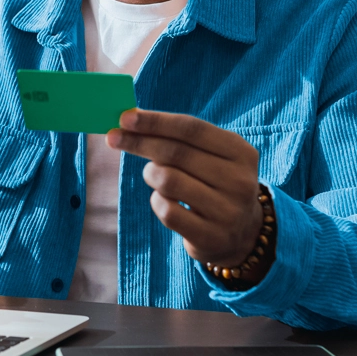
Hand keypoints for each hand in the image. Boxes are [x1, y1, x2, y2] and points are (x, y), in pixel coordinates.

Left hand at [106, 108, 263, 267]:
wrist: (242, 234)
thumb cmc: (214, 183)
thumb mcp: (212, 157)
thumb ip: (179, 138)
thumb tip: (131, 120)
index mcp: (241, 152)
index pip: (192, 129)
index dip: (155, 121)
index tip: (124, 118)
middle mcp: (239, 181)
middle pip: (177, 152)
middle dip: (139, 142)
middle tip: (114, 138)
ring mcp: (228, 211)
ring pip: (169, 181)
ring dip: (151, 173)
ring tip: (153, 175)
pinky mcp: (211, 237)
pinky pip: (168, 212)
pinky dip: (156, 201)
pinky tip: (163, 200)